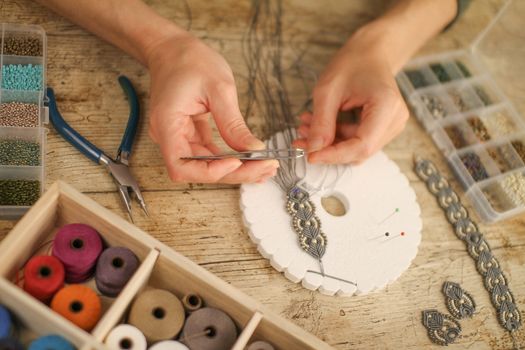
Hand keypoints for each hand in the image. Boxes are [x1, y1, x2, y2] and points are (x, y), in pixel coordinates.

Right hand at [146, 34, 278, 182]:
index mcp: (167, 124)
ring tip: (264, 167)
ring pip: (206, 165)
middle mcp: (168, 136)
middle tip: (265, 168)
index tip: (237, 163)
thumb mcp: (219, 88)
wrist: (173, 49)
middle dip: (233, 173)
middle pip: (197, 170)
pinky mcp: (189, 135)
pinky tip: (251, 159)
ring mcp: (178, 137)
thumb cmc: (190, 61)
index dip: (209, 172)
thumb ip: (233, 123)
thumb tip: (254, 148)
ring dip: (235, 169)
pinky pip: (209, 154)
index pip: (181, 165)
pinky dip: (230, 159)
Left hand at [293, 33, 408, 163]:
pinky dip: (337, 138)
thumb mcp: (327, 90)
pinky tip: (320, 126)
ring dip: (330, 143)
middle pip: (360, 151)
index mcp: (386, 106)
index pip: (362, 146)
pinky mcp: (384, 128)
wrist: (369, 53)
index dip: (335, 155)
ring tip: (306, 126)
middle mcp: (395, 119)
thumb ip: (321, 122)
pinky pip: (358, 141)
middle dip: (329, 149)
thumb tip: (313, 150)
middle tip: (301, 139)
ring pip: (357, 149)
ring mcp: (392, 125)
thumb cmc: (352, 64)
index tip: (311, 155)